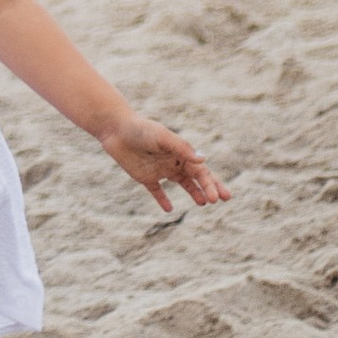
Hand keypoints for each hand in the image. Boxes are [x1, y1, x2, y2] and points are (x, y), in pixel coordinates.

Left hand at [99, 116, 228, 212]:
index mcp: (180, 152)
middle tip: (222, 199)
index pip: (201, 171)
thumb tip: (203, 160)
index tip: (218, 198)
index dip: (211, 184)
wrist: (115, 129)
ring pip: (182, 184)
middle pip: (196, 177)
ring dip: (193, 192)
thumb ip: (181, 148)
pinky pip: (157, 191)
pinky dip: (163, 199)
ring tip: (203, 203)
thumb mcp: (162, 137)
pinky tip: (168, 209)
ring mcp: (160, 169)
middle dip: (210, 187)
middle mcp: (173, 161)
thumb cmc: (140, 130)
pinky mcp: (145, 177)